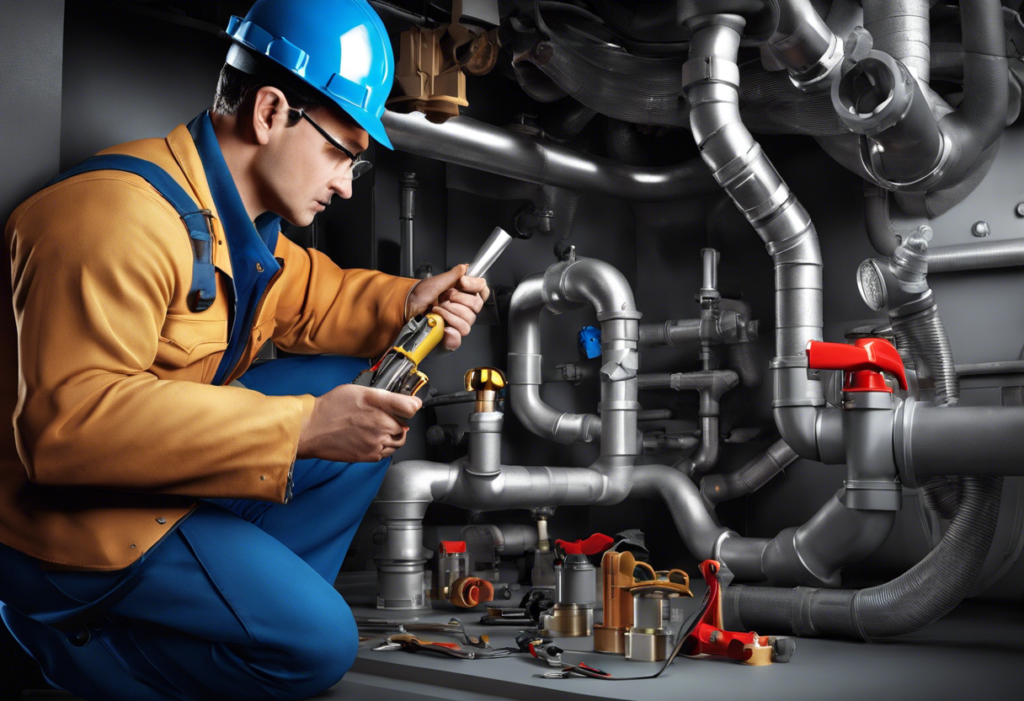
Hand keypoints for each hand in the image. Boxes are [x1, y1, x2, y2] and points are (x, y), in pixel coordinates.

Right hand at [297, 384, 421, 462]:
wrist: (311, 429)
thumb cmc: (331, 408)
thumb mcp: (361, 391)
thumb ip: (388, 397)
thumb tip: (410, 402)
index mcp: (382, 410)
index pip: (411, 409)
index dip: (410, 406)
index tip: (407, 406)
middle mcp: (382, 429)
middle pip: (403, 427)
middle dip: (396, 422)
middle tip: (380, 417)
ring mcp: (376, 445)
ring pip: (396, 442)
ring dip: (391, 436)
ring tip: (374, 428)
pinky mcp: (368, 456)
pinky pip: (385, 453)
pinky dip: (382, 447)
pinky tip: (369, 438)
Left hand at [406, 264, 490, 350]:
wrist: (405, 310)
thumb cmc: (418, 296)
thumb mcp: (435, 282)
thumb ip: (453, 275)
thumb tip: (466, 268)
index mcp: (462, 294)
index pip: (482, 290)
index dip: (475, 286)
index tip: (462, 283)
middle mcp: (462, 308)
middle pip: (476, 306)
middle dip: (458, 300)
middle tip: (444, 297)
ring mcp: (457, 323)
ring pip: (468, 321)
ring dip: (450, 314)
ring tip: (437, 310)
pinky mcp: (450, 337)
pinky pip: (459, 338)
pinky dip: (452, 333)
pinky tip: (444, 327)